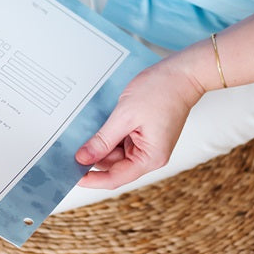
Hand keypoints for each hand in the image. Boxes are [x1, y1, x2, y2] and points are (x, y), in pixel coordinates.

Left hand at [74, 56, 207, 189]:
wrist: (181, 73)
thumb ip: (103, 140)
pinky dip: (110, 136)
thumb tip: (84, 158)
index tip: (72, 175)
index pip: (116, 178)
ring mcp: (148, 145)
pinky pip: (122, 142)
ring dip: (102, 144)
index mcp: (151, 157)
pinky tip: (101, 125)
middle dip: (95, 156)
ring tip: (90, 128)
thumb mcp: (125, 116)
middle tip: (72, 145)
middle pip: (115, 166)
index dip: (92, 179)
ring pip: (116, 153)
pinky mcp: (145, 135)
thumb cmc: (161, 91)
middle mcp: (151, 156)